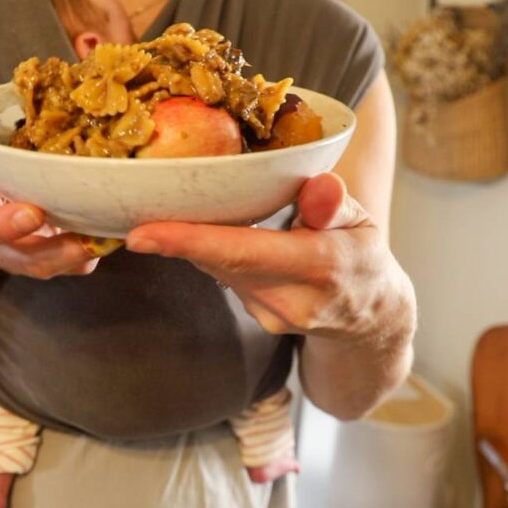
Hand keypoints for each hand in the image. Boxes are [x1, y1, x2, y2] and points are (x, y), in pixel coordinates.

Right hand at [0, 124, 98, 278]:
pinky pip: (73, 263)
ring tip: (111, 237)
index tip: (33, 212)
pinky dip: (95, 252)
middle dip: (56, 251)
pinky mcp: (51, 254)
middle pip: (27, 260)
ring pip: (53, 265)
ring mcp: (27, 256)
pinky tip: (117, 232)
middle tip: (87, 239)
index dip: (4, 227)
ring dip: (82, 255)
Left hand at [125, 173, 413, 344]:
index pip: (243, 250)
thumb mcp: (363, 222)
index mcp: (321, 265)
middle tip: (133, 208)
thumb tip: (320, 186)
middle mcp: (293, 300)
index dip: (188, 241)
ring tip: (178, 211)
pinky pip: (228, 278)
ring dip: (196, 241)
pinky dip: (216, 254)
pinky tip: (218, 234)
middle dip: (176, 235)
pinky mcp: (262, 321)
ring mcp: (274, 317)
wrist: (374, 319)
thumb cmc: (363, 255)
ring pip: (219, 269)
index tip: (140, 235)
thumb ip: (335, 204)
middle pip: (218, 260)